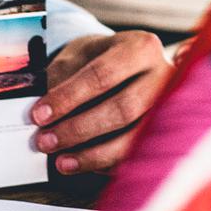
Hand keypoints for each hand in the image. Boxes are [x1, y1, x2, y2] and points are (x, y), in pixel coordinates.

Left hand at [32, 30, 171, 173]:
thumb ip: (61, 80)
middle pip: (122, 109)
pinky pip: (137, 155)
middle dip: (79, 129)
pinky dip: (107, 163)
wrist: (128, 67)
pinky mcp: (165, 133)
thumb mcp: (78, 57)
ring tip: (61, 161)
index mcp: (141, 48)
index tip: (39, 115)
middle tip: (45, 141)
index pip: (102, 75)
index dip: (68, 98)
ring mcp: (170, 108)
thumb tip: (44, 115)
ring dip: (92, 154)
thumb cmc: (100, 60)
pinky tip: (83, 163)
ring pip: (134, 138)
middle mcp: (164, 77)